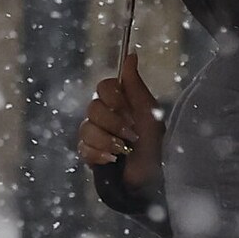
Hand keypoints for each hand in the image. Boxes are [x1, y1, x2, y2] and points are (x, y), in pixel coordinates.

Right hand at [76, 57, 164, 181]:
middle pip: (92, 107)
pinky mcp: (89, 153)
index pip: (103, 86)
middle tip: (131, 136)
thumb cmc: (156, 148)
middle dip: (113, 124)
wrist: (150, 183)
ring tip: (124, 151)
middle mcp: (107, 116)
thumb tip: (131, 54)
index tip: (124, 106)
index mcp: (123, 103)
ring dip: (107, 141)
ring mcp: (96, 134)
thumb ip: (136, 86)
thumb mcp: (149, 115)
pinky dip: (99, 155)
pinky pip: (82, 147)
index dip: (111, 96)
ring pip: (85, 128)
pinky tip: (113, 161)